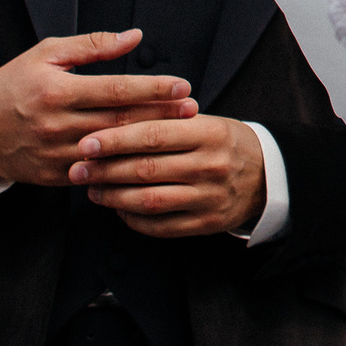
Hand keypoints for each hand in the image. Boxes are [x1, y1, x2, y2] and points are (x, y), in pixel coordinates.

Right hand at [0, 29, 197, 186]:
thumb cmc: (14, 85)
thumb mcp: (47, 54)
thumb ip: (93, 46)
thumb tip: (134, 37)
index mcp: (57, 91)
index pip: (116, 90)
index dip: (152, 89)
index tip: (182, 85)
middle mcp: (57, 125)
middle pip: (121, 121)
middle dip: (161, 115)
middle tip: (192, 109)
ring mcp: (56, 155)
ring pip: (112, 151)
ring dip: (148, 143)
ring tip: (180, 133)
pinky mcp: (55, 177)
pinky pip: (97, 174)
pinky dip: (123, 167)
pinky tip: (149, 159)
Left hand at [69, 114, 267, 237]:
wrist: (268, 176)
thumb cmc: (225, 143)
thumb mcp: (206, 121)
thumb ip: (166, 120)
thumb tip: (113, 121)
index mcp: (209, 133)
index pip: (153, 134)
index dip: (115, 140)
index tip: (86, 143)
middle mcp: (210, 166)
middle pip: (146, 169)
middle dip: (105, 170)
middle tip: (78, 169)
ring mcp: (209, 198)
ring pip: (149, 200)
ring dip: (113, 196)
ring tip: (93, 189)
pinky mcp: (206, 224)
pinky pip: (160, 226)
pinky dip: (133, 219)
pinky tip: (118, 208)